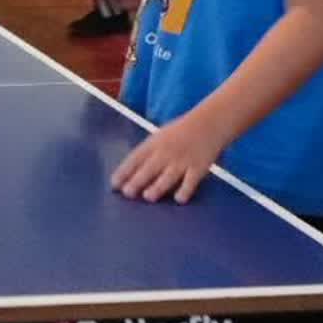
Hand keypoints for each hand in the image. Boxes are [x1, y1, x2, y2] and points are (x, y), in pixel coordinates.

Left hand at [111, 112, 228, 203]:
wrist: (208, 123)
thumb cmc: (180, 132)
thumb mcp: (159, 137)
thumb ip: (147, 153)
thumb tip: (129, 172)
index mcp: (153, 144)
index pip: (135, 158)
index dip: (124, 171)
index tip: (114, 183)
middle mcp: (166, 152)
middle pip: (150, 168)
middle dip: (137, 180)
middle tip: (127, 193)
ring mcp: (183, 160)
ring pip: (168, 175)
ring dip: (158, 186)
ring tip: (148, 197)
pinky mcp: (199, 167)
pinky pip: (191, 180)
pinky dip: (185, 189)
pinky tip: (179, 199)